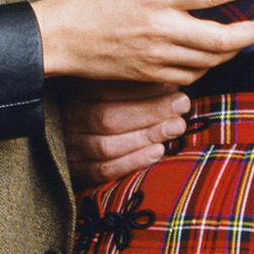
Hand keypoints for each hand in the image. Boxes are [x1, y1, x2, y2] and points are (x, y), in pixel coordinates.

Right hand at [33, 0, 253, 82]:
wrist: (55, 41)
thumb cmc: (80, 0)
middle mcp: (160, 30)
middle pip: (222, 39)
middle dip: (252, 33)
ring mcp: (155, 56)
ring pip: (210, 61)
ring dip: (233, 51)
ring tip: (244, 38)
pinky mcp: (148, 74)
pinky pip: (190, 76)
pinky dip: (207, 67)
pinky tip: (212, 57)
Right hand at [57, 79, 188, 186]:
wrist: (77, 143)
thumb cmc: (107, 110)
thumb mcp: (113, 91)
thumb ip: (137, 86)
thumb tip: (172, 81)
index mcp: (77, 94)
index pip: (107, 90)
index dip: (142, 89)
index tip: (174, 85)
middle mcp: (71, 120)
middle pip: (109, 118)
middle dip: (150, 111)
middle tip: (181, 105)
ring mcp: (73, 148)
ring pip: (107, 146)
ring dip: (146, 136)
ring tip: (176, 127)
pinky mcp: (79, 171)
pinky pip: (105, 170)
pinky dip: (134, 161)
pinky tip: (159, 151)